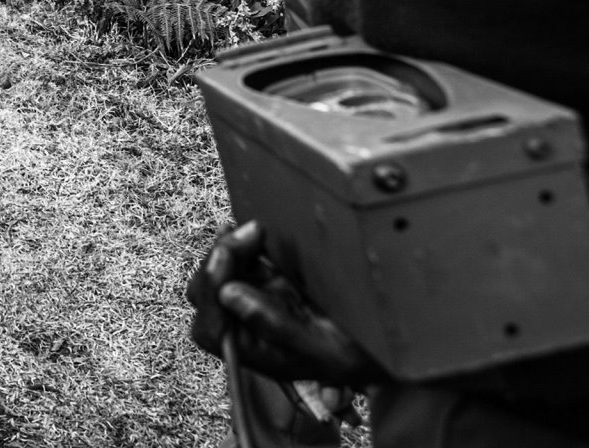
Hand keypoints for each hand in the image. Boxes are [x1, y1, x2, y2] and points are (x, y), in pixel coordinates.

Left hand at [186, 222, 379, 386]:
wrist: (379, 347)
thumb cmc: (353, 358)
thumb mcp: (323, 349)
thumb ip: (275, 325)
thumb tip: (229, 295)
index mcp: (252, 351)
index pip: (210, 325)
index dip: (210, 289)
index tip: (225, 255)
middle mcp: (245, 326)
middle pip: (209, 290)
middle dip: (222, 258)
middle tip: (250, 234)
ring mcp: (254, 300)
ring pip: (223, 269)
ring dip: (234, 245)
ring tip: (257, 229)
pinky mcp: (267, 280)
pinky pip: (243, 258)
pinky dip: (245, 242)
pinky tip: (255, 231)